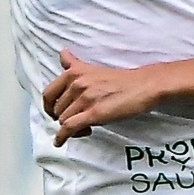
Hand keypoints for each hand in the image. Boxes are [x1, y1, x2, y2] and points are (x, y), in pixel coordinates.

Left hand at [43, 50, 166, 142]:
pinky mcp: (94, 113)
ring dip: (70, 128)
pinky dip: (62, 137)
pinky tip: (60, 141)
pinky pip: (69, 128)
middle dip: (64, 118)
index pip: (49, 93)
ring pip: (64, 120)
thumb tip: (62, 54)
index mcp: (75, 73)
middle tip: (78, 121)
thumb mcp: (93, 68)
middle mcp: (77, 84)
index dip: (49, 106)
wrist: (144, 86)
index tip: (54, 112)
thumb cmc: (122, 80)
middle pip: (57, 109)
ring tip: (85, 127)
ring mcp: (85, 99)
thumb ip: (74, 64)